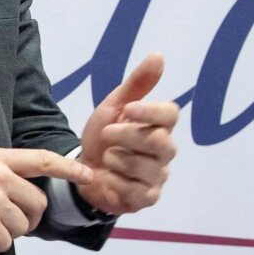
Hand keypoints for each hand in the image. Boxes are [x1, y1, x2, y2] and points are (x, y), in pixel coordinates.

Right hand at [0, 148, 92, 253]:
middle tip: (2, 224)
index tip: (87, 175)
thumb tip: (16, 199)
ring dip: (4, 235)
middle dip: (26, 220)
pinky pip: (4, 244)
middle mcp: (0, 176)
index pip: (42, 159)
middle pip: (37, 204)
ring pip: (22, 227)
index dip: (68, 169)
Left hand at [76, 53, 178, 216]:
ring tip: (107, 158)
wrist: (83, 171)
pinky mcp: (148, 198)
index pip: (170, 115)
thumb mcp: (113, 106)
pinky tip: (107, 177)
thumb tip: (158, 55)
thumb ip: (137, 84)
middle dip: (127, 136)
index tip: (128, 109)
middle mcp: (165, 151)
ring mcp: (159, 176)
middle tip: (105, 134)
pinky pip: (135, 190)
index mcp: (160, 125)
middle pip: (159, 141)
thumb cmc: (103, 136)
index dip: (151, 111)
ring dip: (116, 160)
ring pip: (145, 167)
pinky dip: (114, 181)